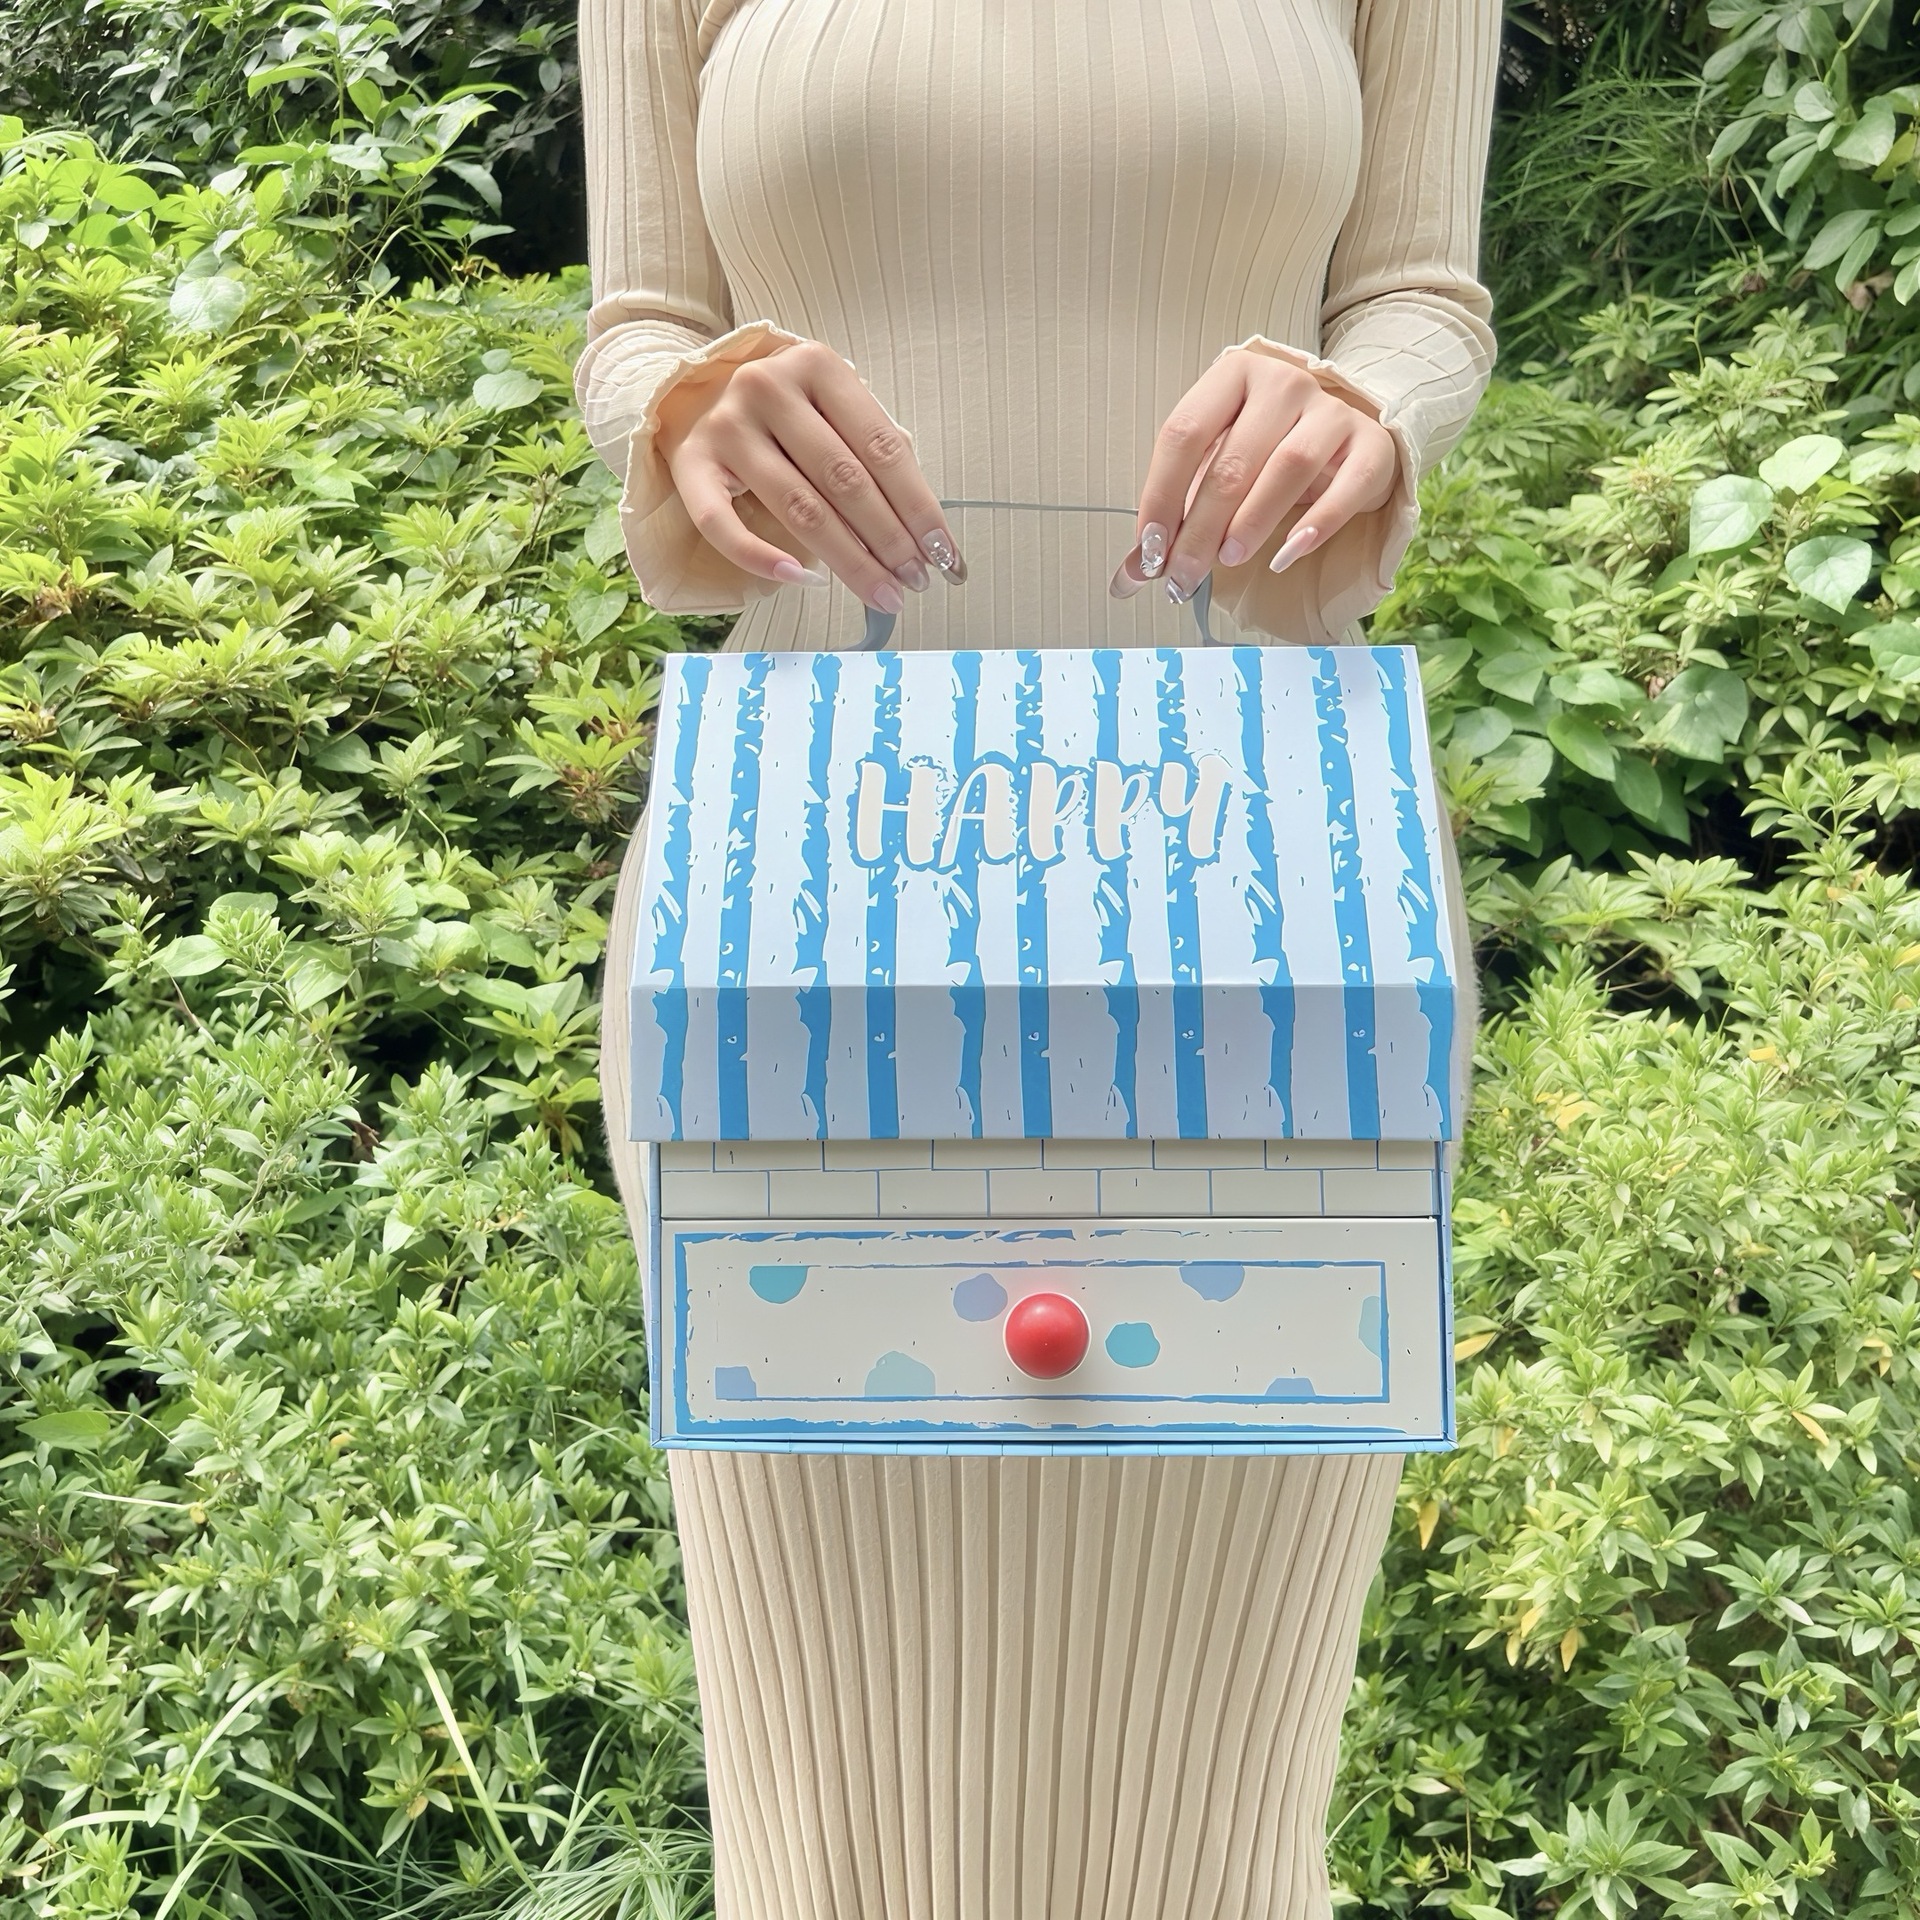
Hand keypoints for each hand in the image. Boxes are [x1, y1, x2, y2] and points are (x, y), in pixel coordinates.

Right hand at [655, 338, 964, 613]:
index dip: (918, 506)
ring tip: (883, 592)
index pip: (882, 447)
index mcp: (818, 366)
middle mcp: (768, 388)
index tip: (943, 552)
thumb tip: (926, 534)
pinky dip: (762, 558)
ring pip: (799, 508)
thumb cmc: (788, 415)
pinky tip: (801, 581)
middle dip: (889, 539)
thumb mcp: (835, 412)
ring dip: (849, 560)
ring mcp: (727, 426)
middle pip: (844, 480)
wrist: (700, 396)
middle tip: (916, 580)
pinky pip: (723, 525)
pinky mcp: (691, 464)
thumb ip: (874, 455)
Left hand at [1114, 347, 1398, 602]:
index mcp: (1232, 376)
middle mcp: (1284, 382)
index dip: (1160, 496)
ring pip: (1288, 467)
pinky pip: (1347, 486)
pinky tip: (1286, 555)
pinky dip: (1316, 525)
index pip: (1183, 434)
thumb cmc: (1265, 449)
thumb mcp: (1214, 466)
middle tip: (1181, 576)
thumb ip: (1174, 514)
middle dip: (1200, 528)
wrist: (1341, 434)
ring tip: (1228, 560)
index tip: (1148, 550)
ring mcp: (1331, 410)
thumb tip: (1127, 576)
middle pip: (1232, 461)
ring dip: (1252, 522)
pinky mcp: (1371, 444)